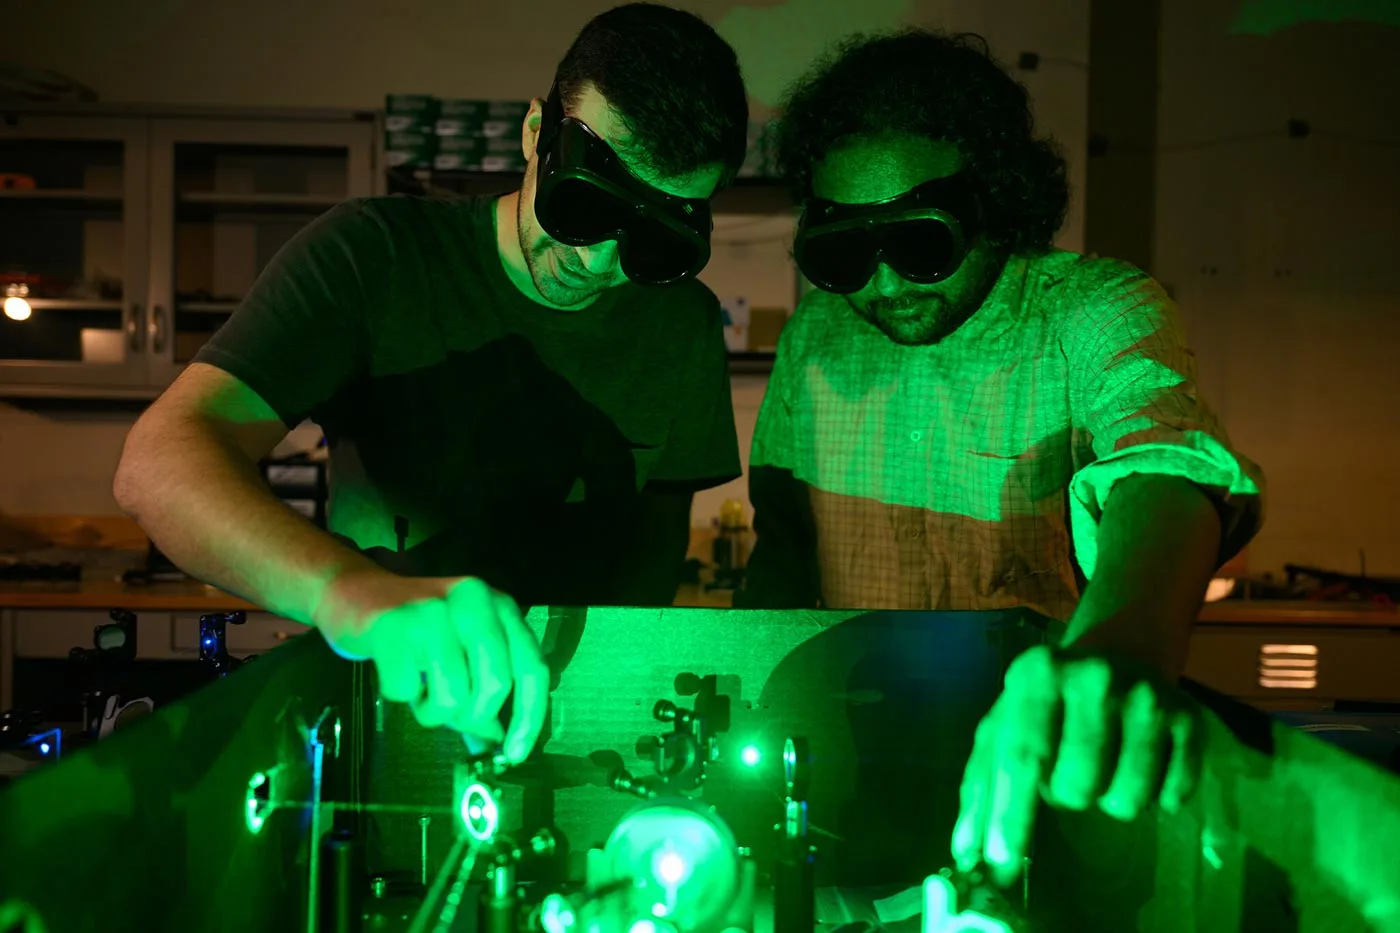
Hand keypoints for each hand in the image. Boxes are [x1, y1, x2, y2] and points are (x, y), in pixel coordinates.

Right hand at [313, 570, 548, 762]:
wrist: (352, 590)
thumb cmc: (416, 628)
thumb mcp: (461, 649)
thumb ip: (483, 688)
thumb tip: (498, 741)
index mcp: (501, 607)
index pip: (532, 667)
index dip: (529, 717)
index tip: (515, 753)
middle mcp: (475, 600)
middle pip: (496, 683)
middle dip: (474, 716)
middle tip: (451, 716)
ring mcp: (434, 610)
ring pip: (452, 695)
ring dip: (432, 709)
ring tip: (419, 687)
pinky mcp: (394, 625)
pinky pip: (407, 691)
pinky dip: (400, 694)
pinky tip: (394, 670)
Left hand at [951, 645, 1201, 886]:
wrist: (1117, 655)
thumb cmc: (1046, 705)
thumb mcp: (1003, 731)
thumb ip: (981, 790)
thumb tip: (966, 854)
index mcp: (1036, 674)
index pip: (1022, 756)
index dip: (1011, 813)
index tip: (1001, 861)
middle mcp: (1093, 676)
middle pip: (1076, 786)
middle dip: (1066, 797)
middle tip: (1068, 772)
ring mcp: (1146, 695)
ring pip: (1126, 796)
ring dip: (1110, 799)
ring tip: (1103, 768)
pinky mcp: (1188, 717)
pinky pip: (1171, 795)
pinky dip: (1156, 797)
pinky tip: (1144, 766)